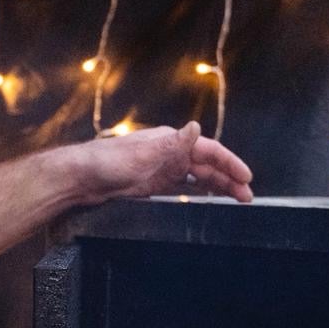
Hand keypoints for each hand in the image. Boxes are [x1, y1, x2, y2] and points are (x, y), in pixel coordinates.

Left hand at [83, 121, 252, 204]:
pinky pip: (184, 187)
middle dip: (229, 179)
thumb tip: (195, 128)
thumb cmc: (108, 163)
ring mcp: (162, 169)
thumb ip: (172, 144)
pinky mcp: (154, 184)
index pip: (208, 150)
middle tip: (247, 197)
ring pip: (198, 177)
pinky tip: (208, 199)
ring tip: (236, 199)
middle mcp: (169, 152)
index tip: (246, 177)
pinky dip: (199, 191)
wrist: (81, 178)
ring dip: (218, 186)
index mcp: (170, 141)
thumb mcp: (143, 153)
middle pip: (207, 165)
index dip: (230, 163)